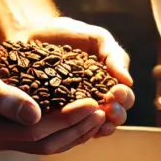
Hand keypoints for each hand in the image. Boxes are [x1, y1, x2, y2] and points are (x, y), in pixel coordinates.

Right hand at [0, 39, 106, 153]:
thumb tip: (32, 115)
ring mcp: (6, 138)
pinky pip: (46, 137)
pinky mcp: (15, 131)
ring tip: (100, 115)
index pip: (34, 132)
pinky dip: (67, 129)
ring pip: (49, 144)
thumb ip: (2, 95)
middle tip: (102, 111)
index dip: (65, 120)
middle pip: (45, 144)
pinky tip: (85, 117)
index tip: (89, 103)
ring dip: (76, 132)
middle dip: (76, 128)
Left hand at [9, 17, 134, 137]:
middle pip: (114, 116)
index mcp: (109, 84)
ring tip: (98, 121)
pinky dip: (74, 129)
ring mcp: (76, 110)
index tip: (117, 91)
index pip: (124, 98)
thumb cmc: (68, 34)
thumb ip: (114, 55)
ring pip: (93, 126)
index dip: (124, 98)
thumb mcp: (96, 38)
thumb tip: (129, 81)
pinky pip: (68, 128)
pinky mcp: (54, 115)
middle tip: (109, 108)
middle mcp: (96, 100)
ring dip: (100, 127)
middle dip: (116, 114)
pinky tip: (75, 125)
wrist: (32, 31)